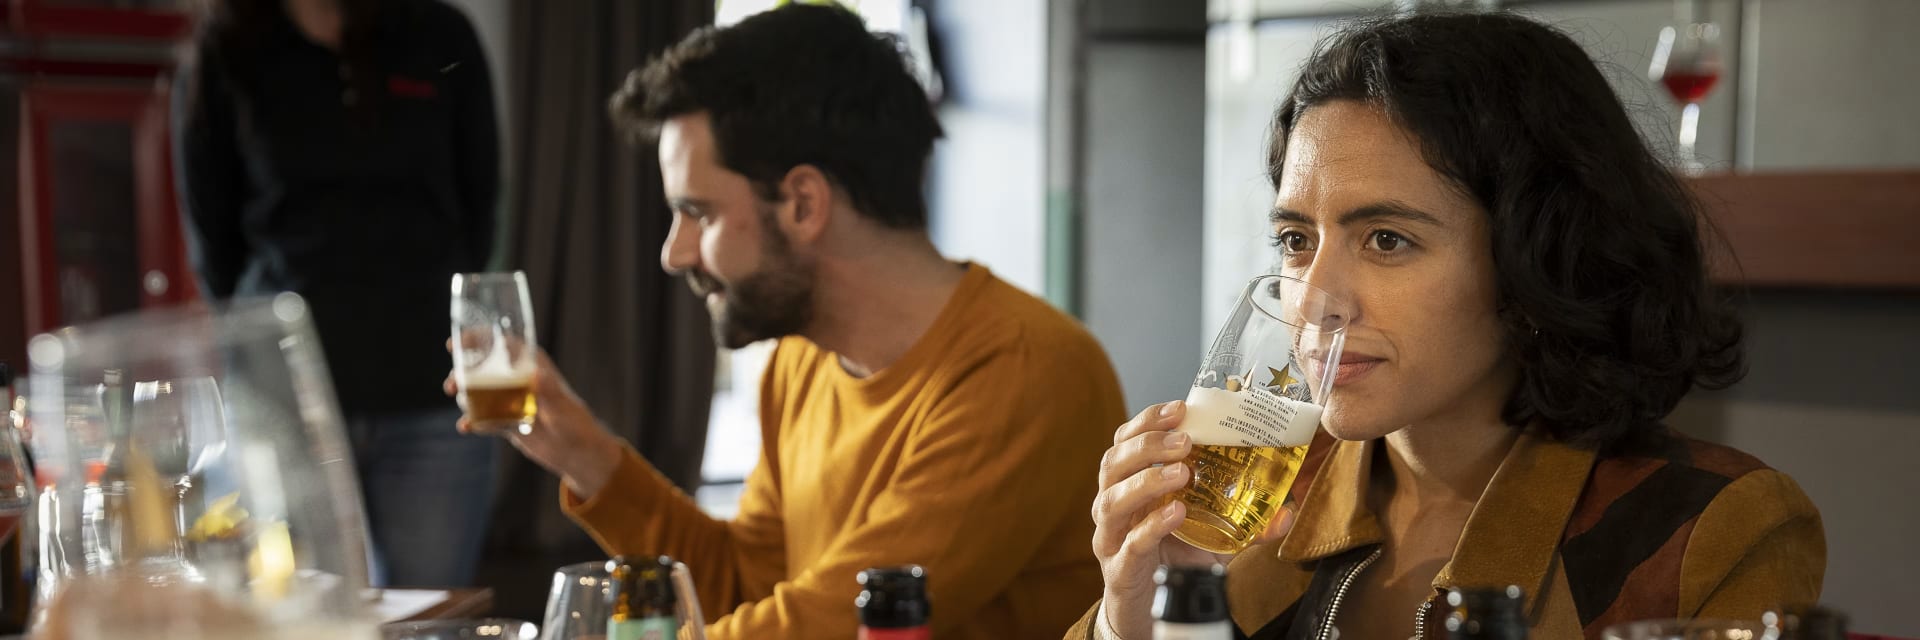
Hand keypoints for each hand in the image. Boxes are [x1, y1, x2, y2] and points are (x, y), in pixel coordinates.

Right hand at [444, 343, 622, 498]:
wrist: (578, 453)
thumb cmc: (576, 423)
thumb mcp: (561, 405)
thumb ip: (549, 390)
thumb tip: (535, 375)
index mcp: (533, 366)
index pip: (503, 344)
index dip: (479, 339)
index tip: (456, 343)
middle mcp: (520, 380)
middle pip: (485, 367)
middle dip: (463, 372)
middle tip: (451, 384)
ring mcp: (512, 401)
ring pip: (480, 392)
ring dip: (465, 396)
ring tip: (461, 404)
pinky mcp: (509, 422)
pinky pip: (484, 418)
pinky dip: (473, 421)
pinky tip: (466, 427)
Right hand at [1091, 401, 1294, 638]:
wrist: (1152, 611)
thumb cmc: (1174, 560)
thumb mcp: (1212, 535)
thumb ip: (1245, 522)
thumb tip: (1286, 511)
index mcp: (1130, 484)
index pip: (1127, 441)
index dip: (1148, 421)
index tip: (1180, 408)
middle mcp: (1113, 505)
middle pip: (1113, 463)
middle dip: (1147, 445)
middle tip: (1184, 441)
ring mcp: (1111, 537)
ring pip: (1113, 499)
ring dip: (1146, 481)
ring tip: (1181, 472)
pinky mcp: (1119, 569)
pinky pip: (1130, 543)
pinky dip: (1152, 526)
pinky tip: (1176, 513)